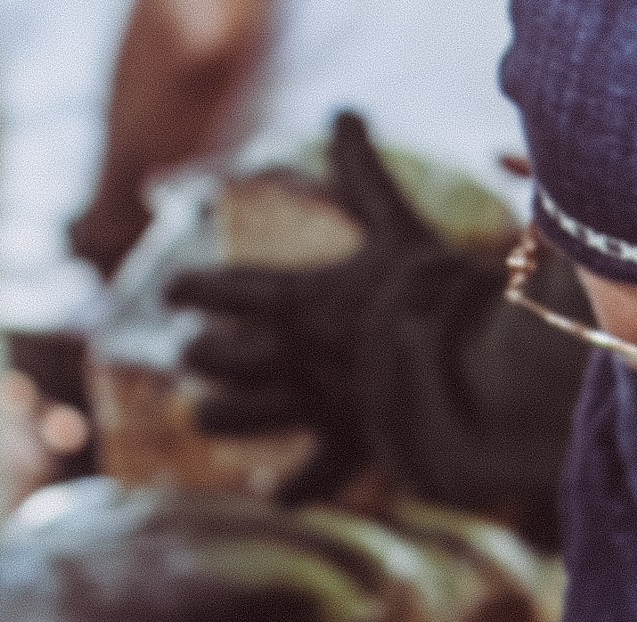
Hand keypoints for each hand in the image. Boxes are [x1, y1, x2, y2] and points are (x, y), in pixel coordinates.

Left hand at [168, 110, 581, 511]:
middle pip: (229, 357)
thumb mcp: (395, 223)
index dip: (196, 289)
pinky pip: (315, 475)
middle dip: (204, 355)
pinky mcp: (353, 448)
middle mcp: (297, 358)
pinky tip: (275, 497)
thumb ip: (362, 172)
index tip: (171, 292)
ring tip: (200, 419)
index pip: (230, 291)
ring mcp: (320, 406)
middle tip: (188, 356)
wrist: (465, 370)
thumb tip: (344, 109)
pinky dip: (294, 488)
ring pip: (252, 415)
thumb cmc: (431, 292)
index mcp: (300, 300)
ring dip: (222, 418)